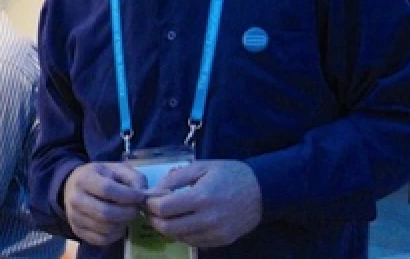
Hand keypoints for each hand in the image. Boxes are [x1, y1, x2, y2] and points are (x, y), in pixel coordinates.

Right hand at [62, 162, 146, 245]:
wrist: (75, 186)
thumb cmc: (100, 177)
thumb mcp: (117, 169)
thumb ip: (134, 178)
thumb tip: (142, 196)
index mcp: (84, 178)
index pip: (107, 190)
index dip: (128, 196)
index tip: (139, 197)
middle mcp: (75, 198)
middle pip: (106, 213)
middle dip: (128, 213)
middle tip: (135, 209)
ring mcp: (74, 216)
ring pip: (106, 228)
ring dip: (123, 224)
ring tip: (126, 215)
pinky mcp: (77, 231)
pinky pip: (101, 239)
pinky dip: (115, 235)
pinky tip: (118, 224)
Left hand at [144, 160, 262, 247]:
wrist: (262, 190)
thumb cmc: (229, 174)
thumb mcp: (201, 167)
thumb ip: (175, 178)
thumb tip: (154, 191)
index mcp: (201, 197)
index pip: (164, 209)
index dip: (150, 205)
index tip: (148, 199)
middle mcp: (208, 219)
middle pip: (168, 228)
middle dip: (154, 219)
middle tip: (151, 210)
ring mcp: (216, 233)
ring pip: (179, 237)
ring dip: (167, 228)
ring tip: (165, 215)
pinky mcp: (221, 241)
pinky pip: (193, 242)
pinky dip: (182, 234)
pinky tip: (182, 222)